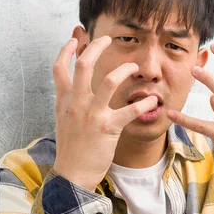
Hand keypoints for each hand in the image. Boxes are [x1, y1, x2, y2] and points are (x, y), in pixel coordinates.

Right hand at [51, 36, 158, 190]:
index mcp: (64, 101)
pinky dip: (144, 103)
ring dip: (125, 70)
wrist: (72, 174)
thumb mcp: (64, 120)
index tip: (75, 38)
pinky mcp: (108, 128)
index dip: (66, 50)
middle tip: (108, 38)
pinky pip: (130, 111)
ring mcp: (92, 114)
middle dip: (96, 46)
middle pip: (84, 65)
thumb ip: (69, 101)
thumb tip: (72, 86)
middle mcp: (76, 103)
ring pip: (109, 81)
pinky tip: (153, 100)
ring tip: (134, 66)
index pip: (60, 68)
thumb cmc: (71, 148)